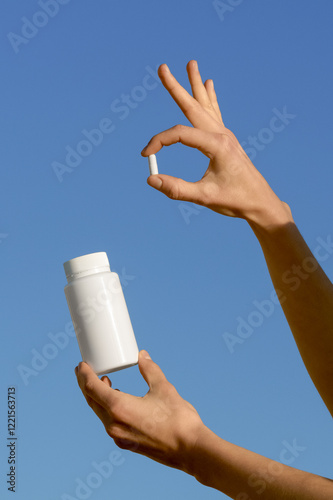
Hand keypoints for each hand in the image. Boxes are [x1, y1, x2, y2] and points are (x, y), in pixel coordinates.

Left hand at [75, 350, 203, 471]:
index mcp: (119, 408)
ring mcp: (119, 436)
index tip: (81, 364)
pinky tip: (116, 399)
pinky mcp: (126, 442)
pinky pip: (109, 422)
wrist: (190, 449)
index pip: (92, 388)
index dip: (84, 374)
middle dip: (86, 384)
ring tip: (102, 381)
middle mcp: (114, 424)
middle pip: (92, 401)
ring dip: (97, 396)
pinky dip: (106, 408)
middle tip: (85, 369)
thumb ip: (150, 370)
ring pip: (100, 412)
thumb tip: (142, 355)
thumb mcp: (163, 388)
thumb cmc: (178, 418)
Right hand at [141, 60, 290, 228]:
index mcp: (217, 145)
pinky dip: (210, 98)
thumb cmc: (235, 201)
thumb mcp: (205, 197)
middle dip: (176, 87)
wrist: (261, 203)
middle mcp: (222, 135)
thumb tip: (151, 179)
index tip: (146, 156)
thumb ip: (177, 189)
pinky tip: (210, 85)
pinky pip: (216, 113)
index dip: (159, 142)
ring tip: (192, 64)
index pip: (180, 135)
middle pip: (193, 107)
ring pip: (206, 106)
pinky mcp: (228, 141)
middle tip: (162, 67)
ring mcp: (226, 136)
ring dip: (196, 85)